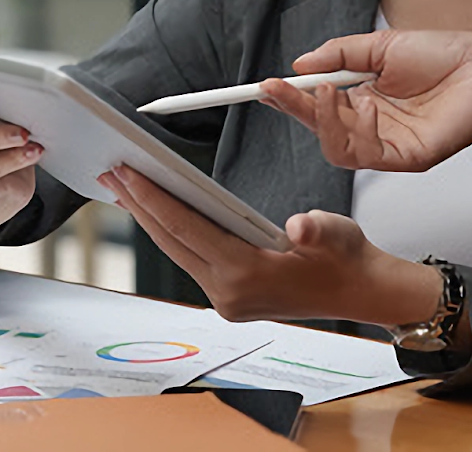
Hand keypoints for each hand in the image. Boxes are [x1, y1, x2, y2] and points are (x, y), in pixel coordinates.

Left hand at [98, 165, 441, 327]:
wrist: (362, 291)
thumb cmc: (346, 257)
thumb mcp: (336, 233)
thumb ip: (315, 228)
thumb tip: (298, 226)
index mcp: (246, 275)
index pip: (185, 229)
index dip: (152, 198)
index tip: (126, 172)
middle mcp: (228, 292)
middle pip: (170, 240)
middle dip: (137, 205)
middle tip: (109, 172)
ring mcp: (225, 298)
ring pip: (175, 250)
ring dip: (149, 218)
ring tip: (123, 187)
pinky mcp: (228, 297)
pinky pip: (189, 257)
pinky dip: (170, 232)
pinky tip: (157, 211)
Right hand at [258, 29, 471, 171]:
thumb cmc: (445, 55)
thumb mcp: (379, 46)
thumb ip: (337, 54)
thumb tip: (299, 65)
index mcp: (362, 100)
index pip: (316, 106)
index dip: (289, 99)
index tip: (265, 86)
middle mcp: (371, 126)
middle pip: (319, 130)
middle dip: (295, 110)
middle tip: (278, 90)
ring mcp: (389, 145)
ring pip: (337, 150)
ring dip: (324, 121)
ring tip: (330, 91)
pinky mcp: (409, 158)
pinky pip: (370, 157)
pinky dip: (361, 132)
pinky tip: (367, 107)